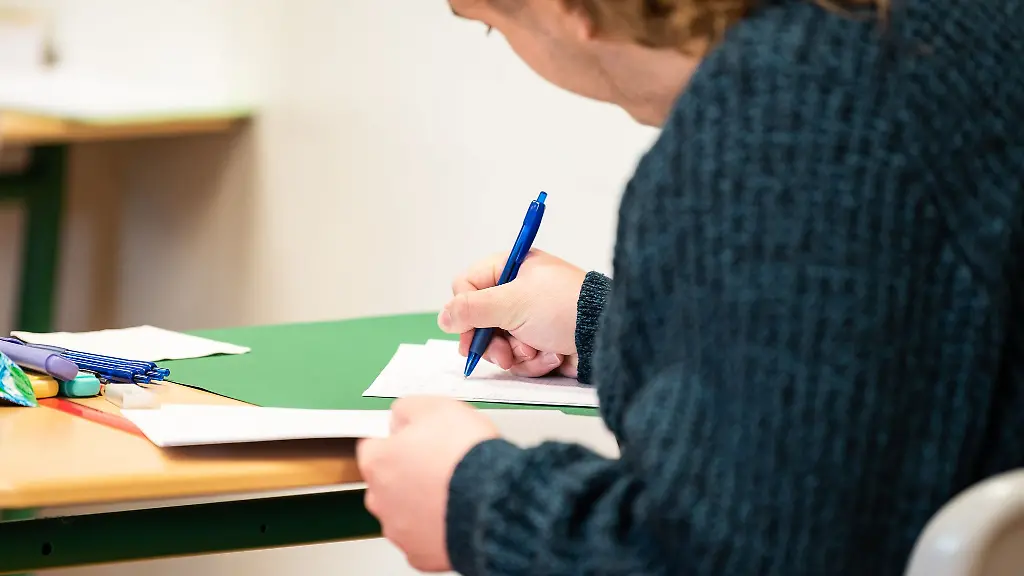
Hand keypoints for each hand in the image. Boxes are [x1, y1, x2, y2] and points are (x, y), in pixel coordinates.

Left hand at [356, 396, 499, 571]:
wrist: (493, 500)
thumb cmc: (466, 457)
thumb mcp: (437, 407)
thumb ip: (408, 409)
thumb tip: (401, 416)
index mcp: (379, 463)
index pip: (372, 446)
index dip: (397, 440)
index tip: (415, 440)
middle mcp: (380, 500)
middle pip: (386, 482)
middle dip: (407, 474)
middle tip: (438, 464)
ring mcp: (399, 530)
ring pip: (403, 512)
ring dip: (420, 502)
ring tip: (452, 489)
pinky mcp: (420, 554)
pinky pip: (423, 537)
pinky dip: (436, 527)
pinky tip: (455, 513)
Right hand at [438, 249, 585, 376]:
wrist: (604, 336)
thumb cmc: (563, 308)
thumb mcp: (512, 303)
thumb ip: (472, 309)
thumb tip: (443, 316)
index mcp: (511, 268)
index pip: (467, 286)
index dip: (465, 310)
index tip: (470, 328)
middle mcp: (518, 291)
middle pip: (479, 320)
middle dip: (491, 341)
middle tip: (501, 353)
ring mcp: (529, 318)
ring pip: (498, 343)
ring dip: (515, 353)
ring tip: (533, 352)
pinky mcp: (541, 342)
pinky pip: (519, 357)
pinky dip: (533, 361)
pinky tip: (550, 356)